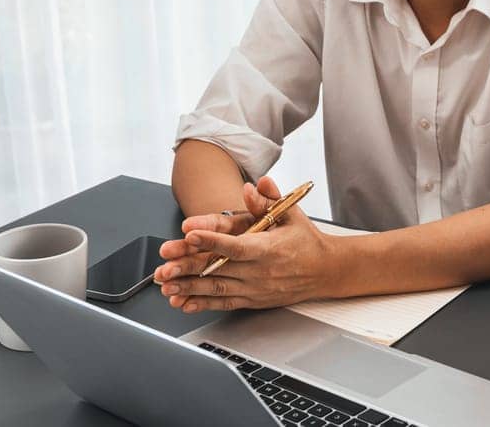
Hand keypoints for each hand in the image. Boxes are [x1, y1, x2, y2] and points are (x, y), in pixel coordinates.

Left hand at [154, 177, 341, 311]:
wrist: (325, 271)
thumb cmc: (306, 241)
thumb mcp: (291, 214)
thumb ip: (269, 200)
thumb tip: (253, 186)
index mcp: (268, 248)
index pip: (235, 245)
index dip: (211, 240)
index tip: (189, 234)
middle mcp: (259, 271)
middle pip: (218, 269)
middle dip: (188, 267)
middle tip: (164, 265)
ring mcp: (254, 289)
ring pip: (215, 289)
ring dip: (188, 287)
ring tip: (165, 284)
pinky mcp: (252, 300)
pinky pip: (223, 303)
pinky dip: (201, 303)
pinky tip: (182, 301)